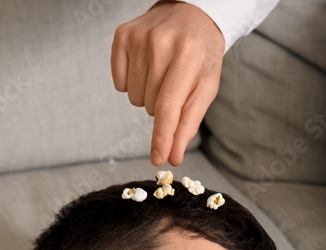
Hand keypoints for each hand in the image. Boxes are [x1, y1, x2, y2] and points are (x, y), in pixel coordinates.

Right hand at [111, 1, 224, 166]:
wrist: (191, 13)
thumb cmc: (201, 53)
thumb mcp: (206, 86)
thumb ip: (189, 123)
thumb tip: (172, 156)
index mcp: (189, 55)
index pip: (169, 106)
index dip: (162, 137)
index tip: (158, 159)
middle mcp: (161, 43)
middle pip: (149, 106)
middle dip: (161, 105)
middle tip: (174, 82)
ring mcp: (139, 38)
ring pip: (133, 97)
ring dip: (147, 93)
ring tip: (161, 72)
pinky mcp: (122, 36)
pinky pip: (119, 84)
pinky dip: (131, 82)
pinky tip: (146, 65)